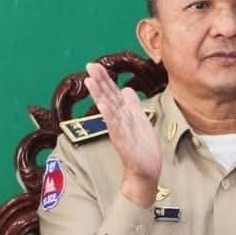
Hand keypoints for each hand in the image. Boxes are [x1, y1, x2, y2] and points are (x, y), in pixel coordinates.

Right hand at [85, 61, 160, 206]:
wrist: (146, 169)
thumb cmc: (142, 146)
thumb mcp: (139, 120)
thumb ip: (131, 105)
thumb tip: (126, 88)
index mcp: (123, 114)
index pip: (112, 92)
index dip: (104, 79)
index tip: (94, 64)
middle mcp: (118, 120)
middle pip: (107, 96)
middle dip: (99, 81)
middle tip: (89, 65)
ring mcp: (119, 129)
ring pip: (108, 109)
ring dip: (99, 94)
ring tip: (90, 81)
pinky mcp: (122, 140)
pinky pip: (114, 125)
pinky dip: (108, 115)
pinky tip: (102, 105)